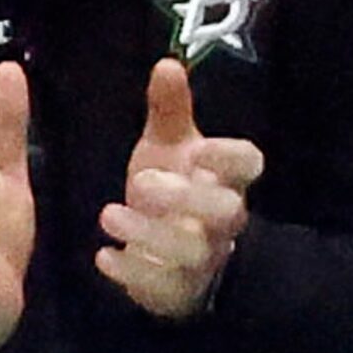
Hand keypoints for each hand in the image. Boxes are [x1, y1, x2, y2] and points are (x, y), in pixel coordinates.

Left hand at [97, 58, 265, 320]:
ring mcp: (202, 259)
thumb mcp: (168, 147)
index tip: (199, 151)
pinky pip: (163, 286)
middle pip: (227, 212)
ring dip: (150, 233)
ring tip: (108, 215)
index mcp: (224, 180)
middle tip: (140, 182)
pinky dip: (132, 272)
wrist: (169, 259)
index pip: (248, 166)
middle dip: (186, 198)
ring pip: (192, 251)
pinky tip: (104, 256)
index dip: (230, 159)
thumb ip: (168, 109)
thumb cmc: (172, 192)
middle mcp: (221, 222)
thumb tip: (167, 62)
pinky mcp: (178, 290)